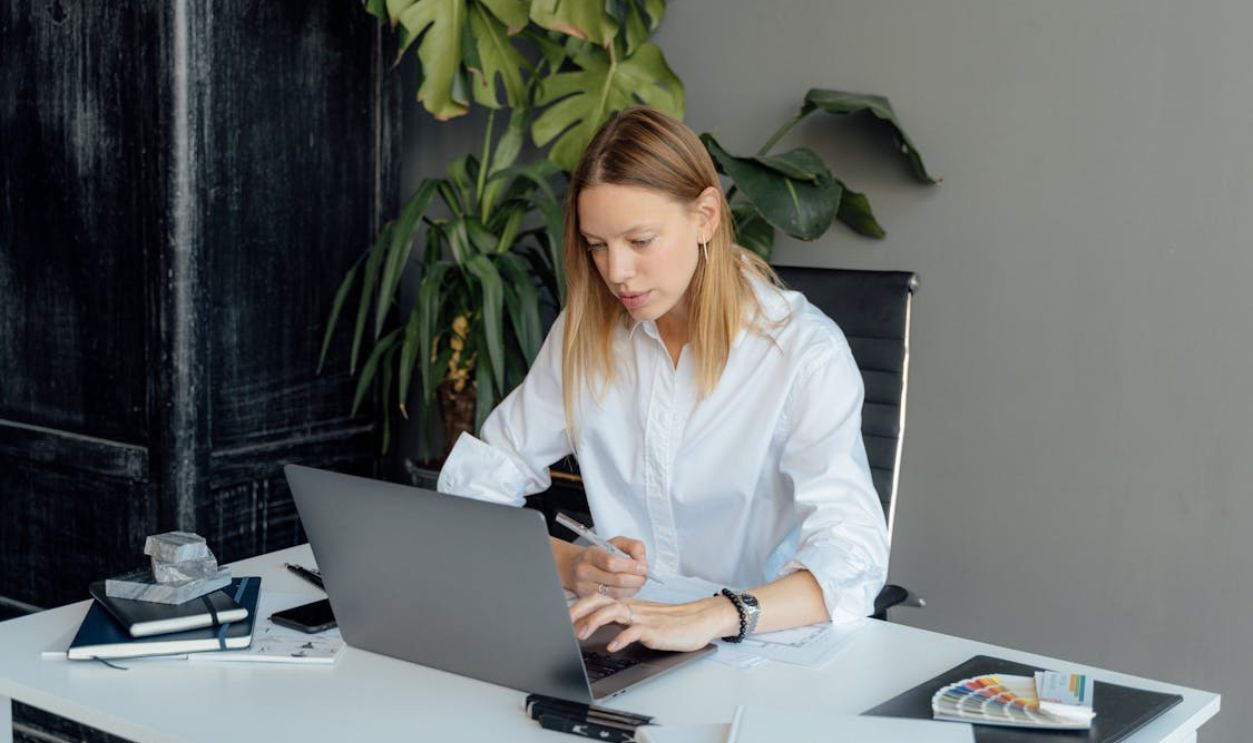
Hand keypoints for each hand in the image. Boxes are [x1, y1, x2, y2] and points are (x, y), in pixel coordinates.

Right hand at [568, 537, 648, 598]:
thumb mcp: (614, 543)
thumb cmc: (598, 555)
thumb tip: (642, 560)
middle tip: (644, 575)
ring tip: (639, 581)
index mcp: (591, 554)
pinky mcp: (589, 599)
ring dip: (634, 588)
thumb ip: (632, 546)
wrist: (573, 567)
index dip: (631, 566)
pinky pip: (614, 599)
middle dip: (636, 579)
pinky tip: (630, 587)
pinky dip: (626, 594)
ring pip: (617, 593)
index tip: (644, 566)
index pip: (611, 562)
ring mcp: (585, 588)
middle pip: (617, 580)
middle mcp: (585, 572)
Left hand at [568, 593, 738, 652]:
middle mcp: (632, 608)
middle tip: (563, 622)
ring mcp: (643, 618)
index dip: (578, 606)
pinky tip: (613, 645)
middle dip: (579, 610)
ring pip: (614, 611)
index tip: (562, 617)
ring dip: (595, 621)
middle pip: (600, 601)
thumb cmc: (672, 622)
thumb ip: (622, 621)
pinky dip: (622, 637)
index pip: (597, 599)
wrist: (700, 620)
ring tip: (581, 633)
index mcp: (627, 605)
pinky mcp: (655, 630)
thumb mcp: (642, 620)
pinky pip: (635, 631)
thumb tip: (597, 627)